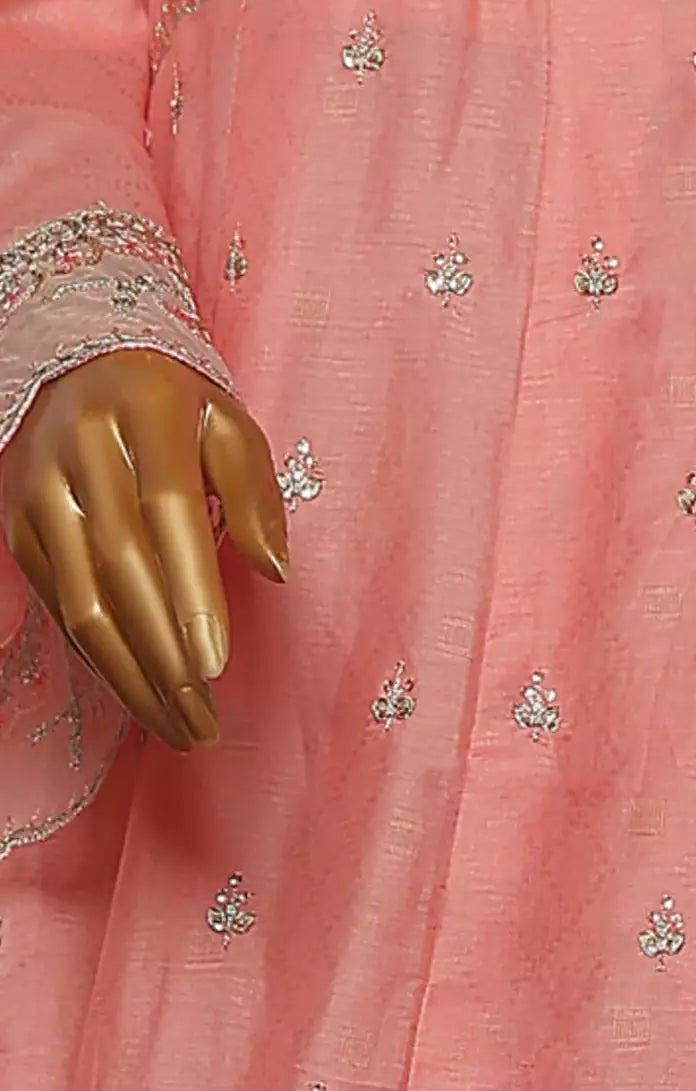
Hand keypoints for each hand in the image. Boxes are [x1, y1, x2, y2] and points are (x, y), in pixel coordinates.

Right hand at [0, 347, 287, 752]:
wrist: (80, 365)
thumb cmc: (174, 403)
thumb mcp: (227, 422)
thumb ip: (253, 491)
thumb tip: (275, 569)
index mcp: (145, 409)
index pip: (167, 509)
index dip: (192, 590)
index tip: (218, 663)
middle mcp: (82, 448)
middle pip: (121, 566)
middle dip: (164, 652)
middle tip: (204, 716)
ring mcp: (42, 489)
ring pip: (81, 600)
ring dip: (131, 674)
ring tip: (179, 725)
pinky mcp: (19, 525)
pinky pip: (58, 605)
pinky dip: (99, 657)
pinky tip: (139, 692)